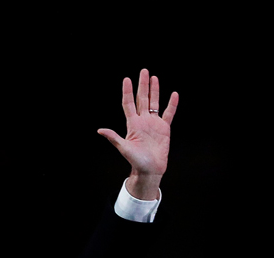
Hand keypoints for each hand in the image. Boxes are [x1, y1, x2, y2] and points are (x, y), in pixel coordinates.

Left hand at [98, 69, 178, 199]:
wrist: (149, 170)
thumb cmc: (136, 161)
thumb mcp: (124, 148)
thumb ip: (114, 137)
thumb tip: (100, 130)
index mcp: (133, 124)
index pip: (129, 104)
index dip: (128, 92)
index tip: (126, 79)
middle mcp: (143, 121)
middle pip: (142, 99)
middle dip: (142, 85)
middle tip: (143, 71)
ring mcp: (154, 124)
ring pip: (154, 103)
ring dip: (154, 90)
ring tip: (154, 77)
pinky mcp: (164, 129)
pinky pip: (168, 113)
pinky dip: (171, 104)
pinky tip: (174, 94)